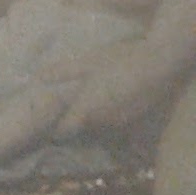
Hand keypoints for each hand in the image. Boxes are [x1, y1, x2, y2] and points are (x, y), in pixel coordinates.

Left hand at [53, 39, 169, 137]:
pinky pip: (113, 125)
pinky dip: (107, 118)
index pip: (63, 133)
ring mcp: (119, 124)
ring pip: (98, 130)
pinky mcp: (134, 120)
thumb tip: (38, 77)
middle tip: (64, 110)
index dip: (53, 131)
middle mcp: (101, 123)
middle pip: (80, 132)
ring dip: (90, 122)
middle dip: (71, 125)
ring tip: (87, 104)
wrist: (158, 64)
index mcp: (86, 110)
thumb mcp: (87, 62)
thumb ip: (63, 72)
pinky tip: (108, 101)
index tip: (46, 123)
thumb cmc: (119, 61)